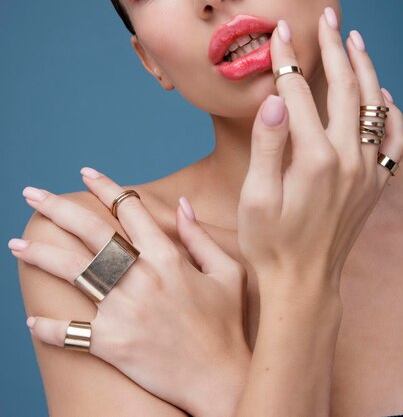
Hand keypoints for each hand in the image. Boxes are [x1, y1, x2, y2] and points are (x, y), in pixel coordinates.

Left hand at [11, 173, 250, 416]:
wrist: (220, 381)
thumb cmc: (226, 325)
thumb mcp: (228, 272)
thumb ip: (200, 236)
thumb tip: (181, 203)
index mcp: (167, 257)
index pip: (130, 210)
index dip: (106, 187)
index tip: (85, 173)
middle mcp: (142, 278)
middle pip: (91, 232)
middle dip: (58, 208)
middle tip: (32, 193)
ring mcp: (124, 311)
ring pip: (73, 272)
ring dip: (41, 255)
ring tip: (16, 243)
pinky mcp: (112, 344)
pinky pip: (71, 333)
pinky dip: (49, 327)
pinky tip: (31, 319)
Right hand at [238, 8, 402, 293]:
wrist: (303, 282)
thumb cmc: (270, 241)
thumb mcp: (256, 196)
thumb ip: (268, 144)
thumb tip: (275, 98)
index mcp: (313, 158)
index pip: (298, 91)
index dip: (287, 57)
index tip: (280, 29)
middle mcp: (347, 159)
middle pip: (343, 88)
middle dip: (333, 48)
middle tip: (325, 18)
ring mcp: (367, 171)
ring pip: (372, 105)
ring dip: (364, 69)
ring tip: (355, 39)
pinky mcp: (375, 183)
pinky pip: (393, 139)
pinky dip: (391, 112)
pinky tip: (382, 96)